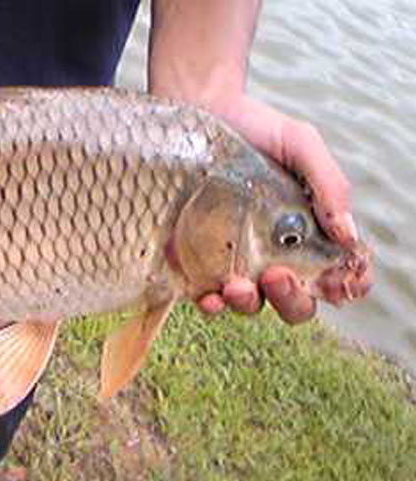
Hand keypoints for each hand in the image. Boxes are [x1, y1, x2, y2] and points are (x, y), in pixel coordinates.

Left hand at [196, 95, 357, 323]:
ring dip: (248, 303)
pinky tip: (209, 296)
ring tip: (237, 285)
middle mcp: (274, 253)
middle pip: (293, 301)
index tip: (337, 284)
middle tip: (277, 276)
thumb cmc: (254, 127)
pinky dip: (210, 304)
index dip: (344, 287)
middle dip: (290, 299)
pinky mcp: (196, 260)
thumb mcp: (300, 144)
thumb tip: (349, 236)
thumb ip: (328, 184)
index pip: (336, 274)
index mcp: (308, 232)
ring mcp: (234, 260)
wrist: (199, 111)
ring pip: (250, 303)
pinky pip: (206, 296)